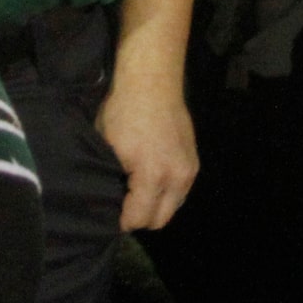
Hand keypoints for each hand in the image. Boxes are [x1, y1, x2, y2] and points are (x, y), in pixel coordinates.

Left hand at [98, 64, 199, 231]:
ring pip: (173, 208)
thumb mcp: (108, 147)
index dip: (122, 220)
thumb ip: (111, 179)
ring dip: (155, 207)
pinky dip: (166, 194)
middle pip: (160, 220)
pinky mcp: (195, 163)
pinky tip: (151, 181)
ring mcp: (189, 171)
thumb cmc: (123, 111)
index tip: (110, 214)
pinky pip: (181, 192)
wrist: (152, 82)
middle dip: (140, 218)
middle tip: (122, 206)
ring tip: (136, 193)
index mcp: (153, 175)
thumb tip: (109, 200)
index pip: (139, 218)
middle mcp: (177, 178)